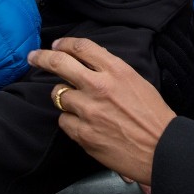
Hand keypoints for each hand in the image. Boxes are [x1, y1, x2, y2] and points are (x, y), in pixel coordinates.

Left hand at [28, 37, 175, 184]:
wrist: (161, 149)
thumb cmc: (153, 116)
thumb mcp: (137, 82)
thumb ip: (111, 71)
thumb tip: (88, 66)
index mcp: (116, 70)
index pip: (82, 47)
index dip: (65, 43)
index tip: (57, 45)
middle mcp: (99, 86)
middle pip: (59, 63)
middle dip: (42, 58)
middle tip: (33, 57)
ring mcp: (88, 110)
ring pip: (59, 95)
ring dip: (66, 98)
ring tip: (81, 106)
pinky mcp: (83, 133)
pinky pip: (64, 120)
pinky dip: (71, 121)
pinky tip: (85, 124)